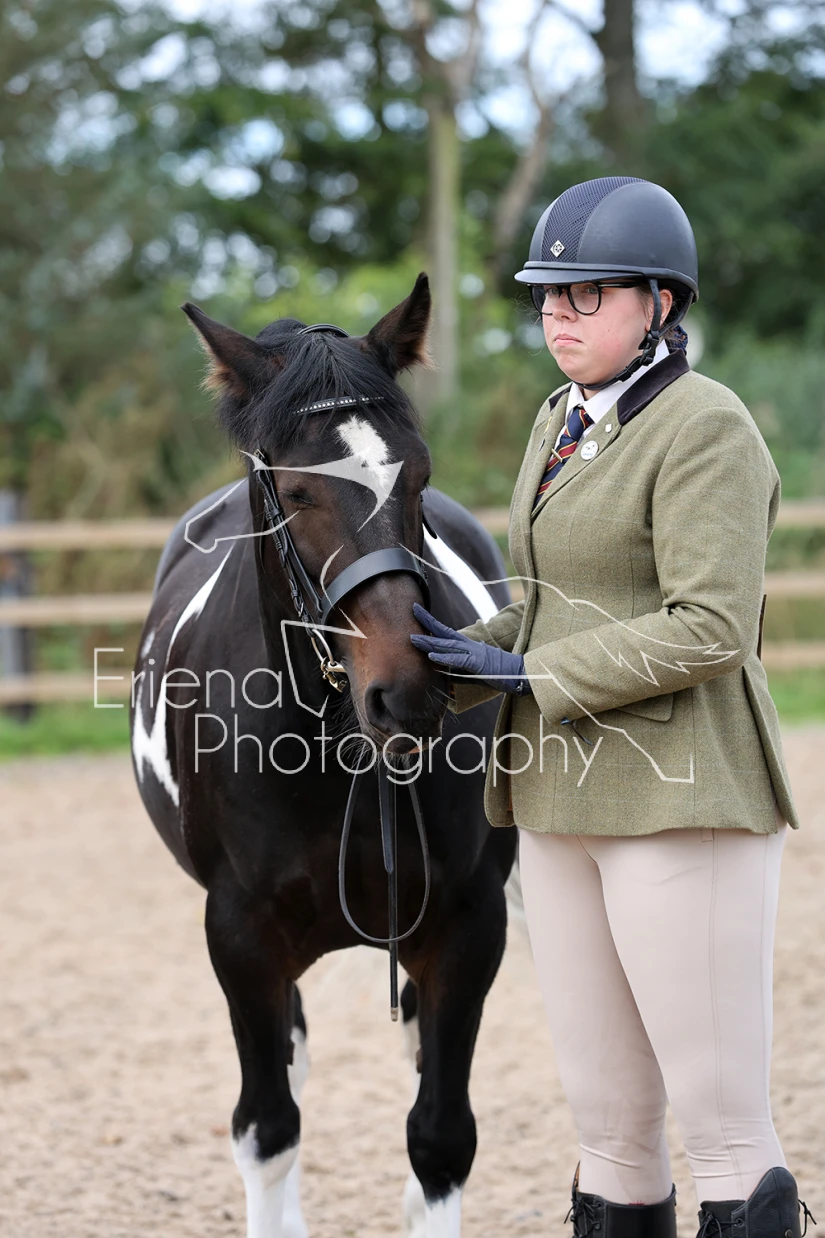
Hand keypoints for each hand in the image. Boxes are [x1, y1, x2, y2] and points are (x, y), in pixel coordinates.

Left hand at [409, 602, 531, 695]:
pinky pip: (458, 660)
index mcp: (467, 646)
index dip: (431, 624)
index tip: (418, 613)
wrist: (519, 674)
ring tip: (413, 639)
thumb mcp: (474, 674)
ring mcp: (473, 652)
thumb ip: (459, 674)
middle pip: (443, 632)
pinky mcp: (477, 663)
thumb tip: (445, 678)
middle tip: (412, 609)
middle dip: (427, 621)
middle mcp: (468, 645)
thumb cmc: (498, 674)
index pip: (446, 633)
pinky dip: (444, 658)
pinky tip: (432, 657)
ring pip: (447, 645)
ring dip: (429, 642)